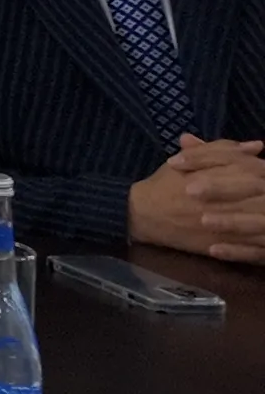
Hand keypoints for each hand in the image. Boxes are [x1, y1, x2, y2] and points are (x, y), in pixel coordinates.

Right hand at [130, 136, 264, 262]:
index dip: (260, 169)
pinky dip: (259, 240)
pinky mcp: (217, 246)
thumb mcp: (187, 161)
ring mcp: (217, 227)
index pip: (247, 171)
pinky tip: (263, 232)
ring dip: (264, 215)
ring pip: (254, 222)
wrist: (141, 215)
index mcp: (209, 179)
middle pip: (255, 196)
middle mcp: (216, 202)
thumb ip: (221, 150)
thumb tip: (256, 146)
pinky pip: (246, 247)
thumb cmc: (164, 185)